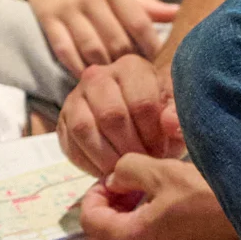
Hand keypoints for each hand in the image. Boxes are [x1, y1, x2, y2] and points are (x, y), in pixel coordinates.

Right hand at [16, 0, 180, 75]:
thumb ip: (146, 2)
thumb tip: (179, 14)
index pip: (139, 22)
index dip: (152, 46)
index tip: (160, 62)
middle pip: (116, 40)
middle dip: (130, 61)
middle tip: (138, 75)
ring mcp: (67, 10)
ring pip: (92, 49)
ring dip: (106, 67)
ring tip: (116, 78)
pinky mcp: (47, 21)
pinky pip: (65, 51)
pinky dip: (78, 67)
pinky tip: (89, 76)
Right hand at [59, 53, 179, 176]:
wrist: (138, 122)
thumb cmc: (161, 115)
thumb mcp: (176, 112)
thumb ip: (178, 115)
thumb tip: (170, 124)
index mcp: (131, 67)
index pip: (142, 103)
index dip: (153, 134)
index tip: (161, 152)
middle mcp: (98, 76)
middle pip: (111, 115)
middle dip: (130, 147)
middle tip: (141, 164)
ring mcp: (75, 97)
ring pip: (84, 128)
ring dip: (106, 157)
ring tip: (124, 169)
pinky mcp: (62, 120)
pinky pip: (70, 144)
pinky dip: (89, 164)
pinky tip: (107, 172)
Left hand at [78, 154, 226, 239]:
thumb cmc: (210, 200)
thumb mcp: (165, 172)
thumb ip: (129, 168)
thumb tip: (116, 177)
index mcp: (130, 239)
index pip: (89, 219)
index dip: (94, 193)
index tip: (113, 176)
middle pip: (100, 237)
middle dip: (106, 207)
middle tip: (125, 185)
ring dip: (124, 219)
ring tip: (145, 194)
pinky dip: (140, 229)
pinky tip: (164, 209)